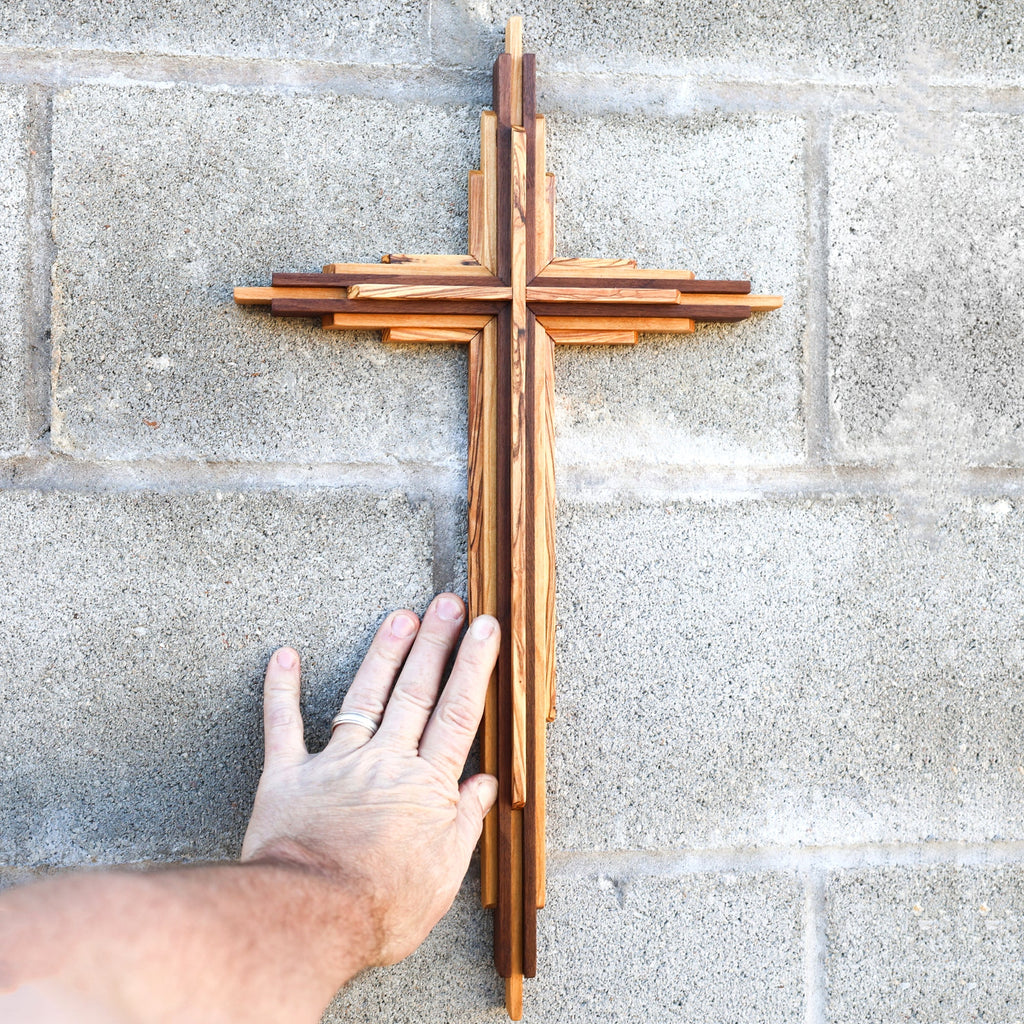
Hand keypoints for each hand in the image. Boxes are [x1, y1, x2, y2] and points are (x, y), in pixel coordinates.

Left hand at [241, 594, 499, 967]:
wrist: (311, 918)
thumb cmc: (382, 906)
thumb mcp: (444, 874)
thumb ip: (464, 822)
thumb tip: (484, 785)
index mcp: (426, 784)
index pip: (458, 712)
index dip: (473, 666)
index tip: (485, 627)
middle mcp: (386, 761)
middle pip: (416, 691)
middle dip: (435, 642)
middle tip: (447, 602)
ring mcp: (337, 763)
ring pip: (365, 695)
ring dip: (384, 652)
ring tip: (400, 615)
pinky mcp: (288, 776)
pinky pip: (283, 726)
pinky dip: (281, 691)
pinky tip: (283, 655)